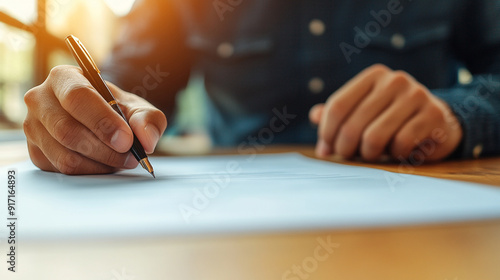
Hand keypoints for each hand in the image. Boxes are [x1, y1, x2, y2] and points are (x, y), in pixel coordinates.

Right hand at [23, 65, 166, 174]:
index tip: (127, 140)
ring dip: (101, 164)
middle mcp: (40, 99)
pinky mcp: (35, 152)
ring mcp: (33, 127)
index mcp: (64, 77)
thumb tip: (146, 139)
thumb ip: (148, 119)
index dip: (102, 121)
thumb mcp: (137, 107)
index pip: (77, 97)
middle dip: (105, 149)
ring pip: (65, 155)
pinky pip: (62, 169)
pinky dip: (90, 171)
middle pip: (68, 130)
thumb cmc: (116, 109)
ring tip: (123, 161)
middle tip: (131, 156)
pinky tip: (106, 164)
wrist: (102, 121)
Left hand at [309, 64, 462, 161]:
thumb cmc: (392, 120)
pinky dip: (395, 154)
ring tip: (372, 154)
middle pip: (352, 124)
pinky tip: (399, 151)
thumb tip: (315, 116)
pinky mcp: (433, 114)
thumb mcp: (364, 113)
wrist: (439, 123)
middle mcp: (394, 80)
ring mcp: (416, 94)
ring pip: (374, 137)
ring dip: (368, 154)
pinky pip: (400, 144)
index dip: (327, 132)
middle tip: (349, 156)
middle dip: (345, 148)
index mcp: (373, 76)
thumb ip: (338, 113)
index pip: (337, 106)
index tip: (327, 149)